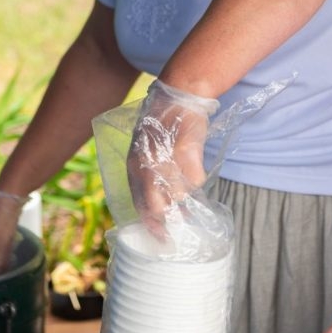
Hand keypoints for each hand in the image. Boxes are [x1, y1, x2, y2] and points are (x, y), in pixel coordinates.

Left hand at [126, 79, 218, 236]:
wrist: (179, 96)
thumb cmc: (164, 127)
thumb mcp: (146, 151)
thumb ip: (148, 177)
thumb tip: (160, 210)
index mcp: (133, 165)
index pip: (139, 203)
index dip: (151, 223)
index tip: (162, 237)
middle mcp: (146, 163)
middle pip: (157, 206)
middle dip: (170, 218)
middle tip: (181, 222)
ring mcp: (166, 158)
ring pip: (179, 195)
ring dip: (186, 196)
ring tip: (190, 187)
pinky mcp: (186, 150)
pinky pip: (195, 180)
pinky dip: (198, 179)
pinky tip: (196, 168)